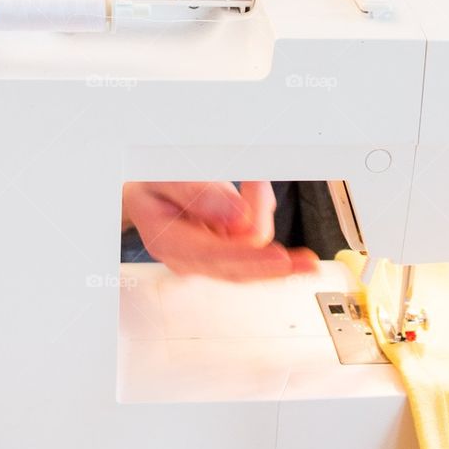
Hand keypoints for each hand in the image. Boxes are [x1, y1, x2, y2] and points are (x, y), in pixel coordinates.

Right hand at [121, 180, 318, 280]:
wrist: (141, 192)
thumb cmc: (150, 185)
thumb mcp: (165, 179)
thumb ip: (198, 196)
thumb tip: (238, 218)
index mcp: (169, 242)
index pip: (214, 257)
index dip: (251, 259)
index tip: (280, 258)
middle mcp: (190, 258)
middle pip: (241, 269)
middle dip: (275, 261)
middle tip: (307, 261)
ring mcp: (209, 257)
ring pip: (252, 252)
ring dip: (264, 216)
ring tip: (255, 181)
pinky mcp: (224, 251)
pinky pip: (254, 240)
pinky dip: (262, 214)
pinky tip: (254, 191)